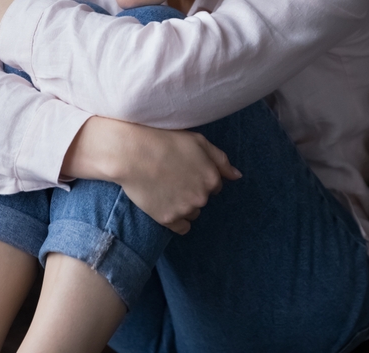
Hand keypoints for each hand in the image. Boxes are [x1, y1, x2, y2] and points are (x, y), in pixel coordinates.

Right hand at [62, 117, 241, 234]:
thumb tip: (237, 176)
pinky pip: (181, 227)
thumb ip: (221, 160)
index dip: (200, 176)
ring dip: (184, 204)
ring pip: (192, 212)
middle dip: (192, 190)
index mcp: (212, 178)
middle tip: (172, 176)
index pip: (214, 184)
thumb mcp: (198, 141)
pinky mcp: (168, 219)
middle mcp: (202, 197)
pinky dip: (176, 218)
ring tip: (165, 188)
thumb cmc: (164, 141)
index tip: (184, 169)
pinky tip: (164, 204)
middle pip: (203, 199)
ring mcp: (185, 210)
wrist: (132, 153)